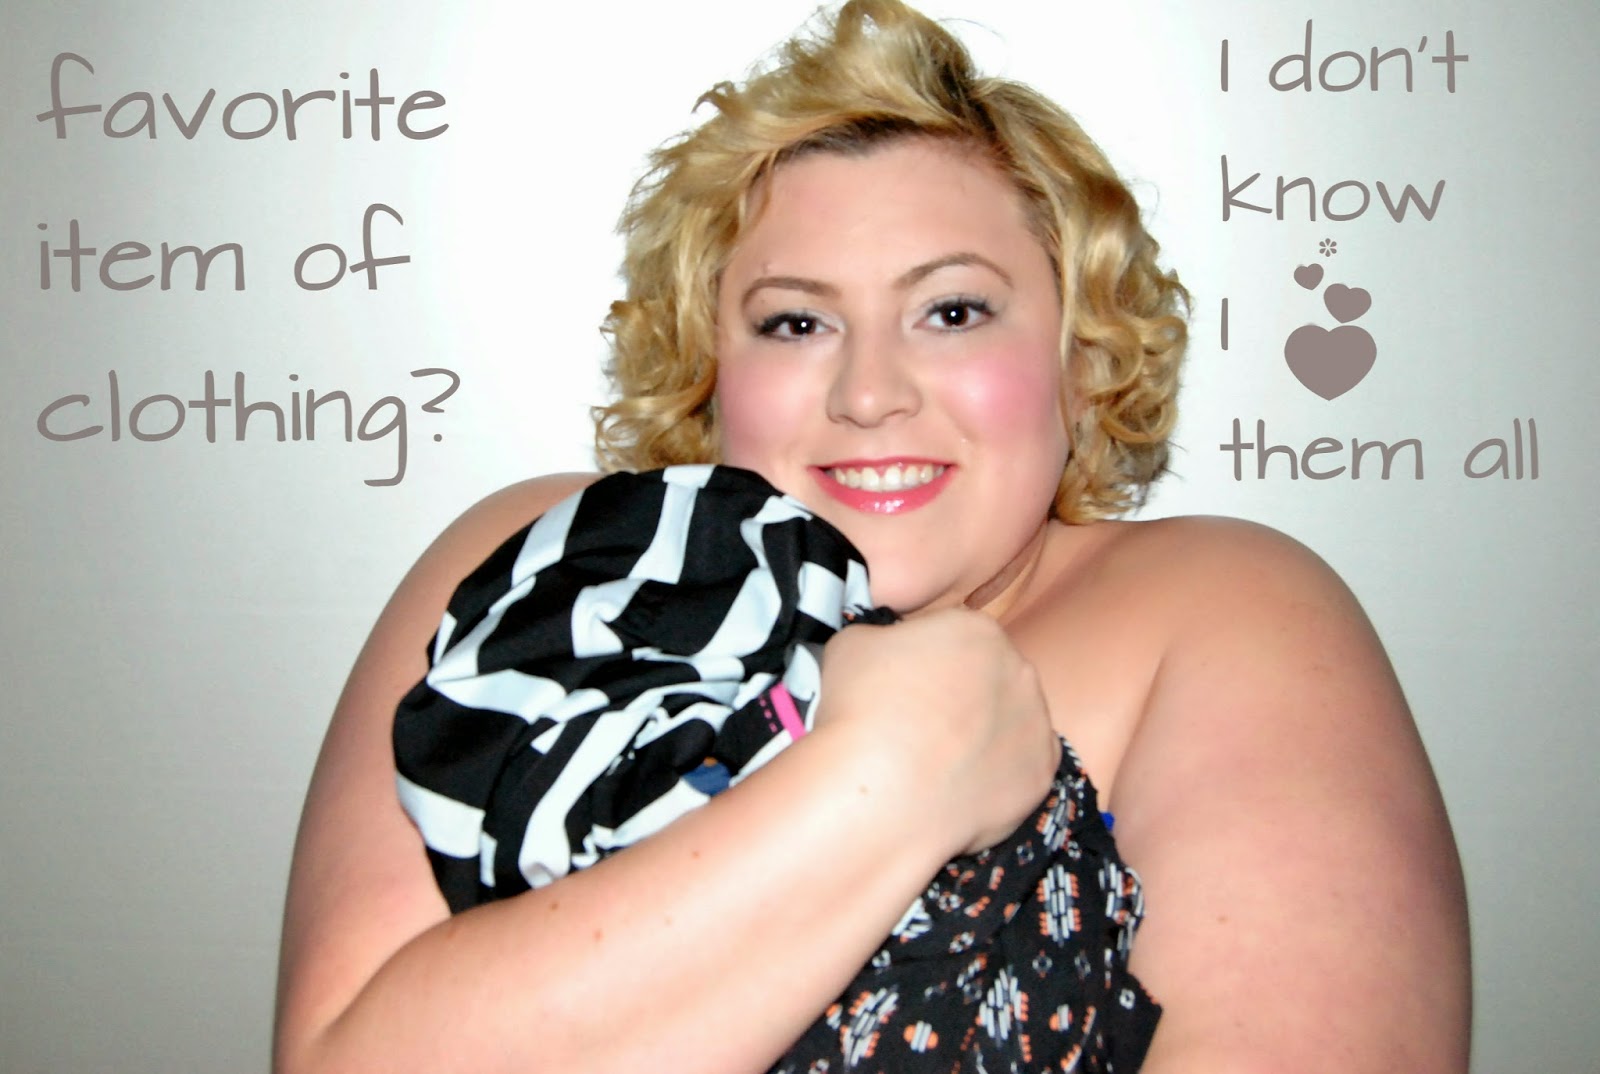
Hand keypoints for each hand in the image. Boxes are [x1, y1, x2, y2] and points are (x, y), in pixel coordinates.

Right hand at [814, 608, 1060, 855]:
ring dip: (983, 735)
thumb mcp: (851, 644)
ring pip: (1010, 724)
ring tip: (938, 762)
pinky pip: (1021, 769)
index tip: (904, 686)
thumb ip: (880, 638)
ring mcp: (1036, 723)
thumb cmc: (862, 709)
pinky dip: (996, 776)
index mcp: (977, 630)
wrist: (883, 791)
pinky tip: (960, 787)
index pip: (956, 637)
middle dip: (962, 696)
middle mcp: (1019, 670)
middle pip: (990, 678)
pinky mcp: (1041, 775)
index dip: (927, 662)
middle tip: (920, 725)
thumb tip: (885, 651)